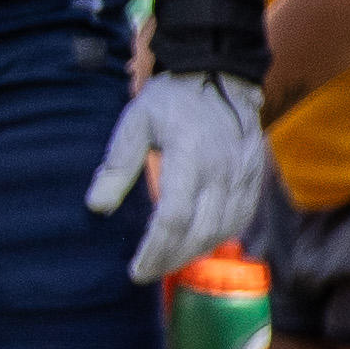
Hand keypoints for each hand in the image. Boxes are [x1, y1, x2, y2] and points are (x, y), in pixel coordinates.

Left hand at [90, 70, 270, 283]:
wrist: (218, 75)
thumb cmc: (170, 100)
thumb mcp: (134, 123)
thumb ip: (118, 165)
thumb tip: (96, 206)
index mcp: (190, 158)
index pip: (174, 218)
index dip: (154, 249)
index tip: (135, 270)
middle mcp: (222, 172)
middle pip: (199, 232)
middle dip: (171, 259)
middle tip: (146, 273)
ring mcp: (242, 176)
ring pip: (223, 230)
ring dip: (194, 253)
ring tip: (166, 263)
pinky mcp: (253, 178)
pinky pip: (241, 219)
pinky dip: (219, 238)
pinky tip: (197, 245)